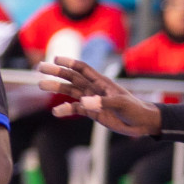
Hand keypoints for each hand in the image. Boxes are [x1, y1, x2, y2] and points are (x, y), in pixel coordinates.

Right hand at [39, 57, 161, 135]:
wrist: (142, 123)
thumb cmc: (135, 109)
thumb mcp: (120, 104)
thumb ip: (102, 102)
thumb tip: (83, 102)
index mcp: (101, 82)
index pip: (83, 69)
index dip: (69, 62)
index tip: (55, 59)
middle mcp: (93, 89)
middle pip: (72, 78)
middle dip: (56, 72)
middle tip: (40, 68)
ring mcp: (91, 100)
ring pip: (70, 92)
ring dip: (56, 88)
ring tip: (41, 85)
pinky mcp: (92, 112)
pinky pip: (76, 109)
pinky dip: (66, 109)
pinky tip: (56, 112)